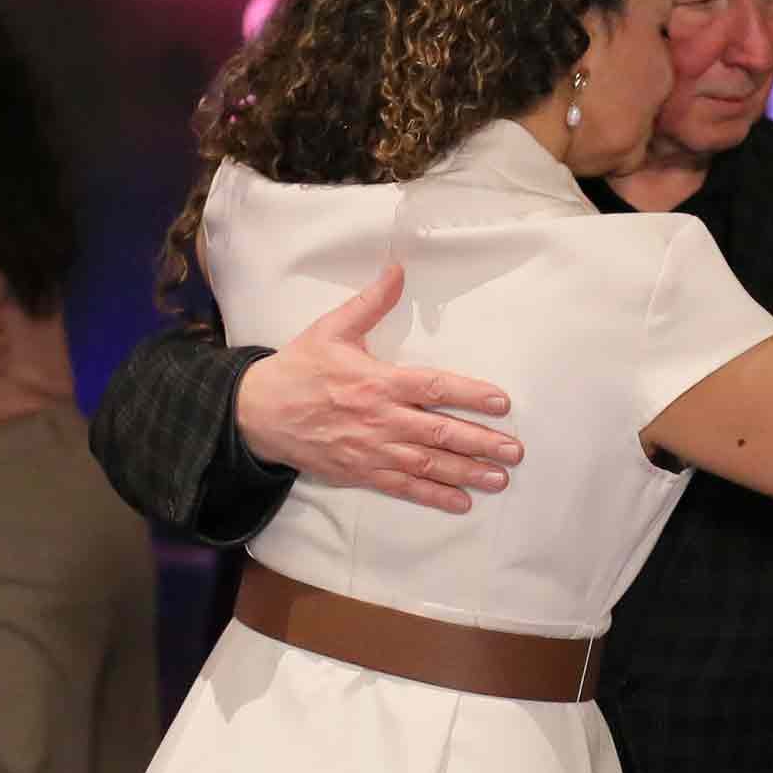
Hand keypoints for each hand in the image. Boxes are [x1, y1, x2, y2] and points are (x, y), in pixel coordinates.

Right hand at [234, 263, 523, 514]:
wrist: (257, 413)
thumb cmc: (299, 368)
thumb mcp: (332, 329)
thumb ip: (370, 303)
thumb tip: (397, 269)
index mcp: (378, 381)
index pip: (434, 387)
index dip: (471, 395)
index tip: (502, 403)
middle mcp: (381, 418)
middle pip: (440, 432)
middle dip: (481, 443)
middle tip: (515, 451)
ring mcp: (372, 449)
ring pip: (428, 464)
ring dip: (467, 473)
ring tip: (500, 479)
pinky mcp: (361, 473)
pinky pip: (404, 487)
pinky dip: (434, 497)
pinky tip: (462, 503)